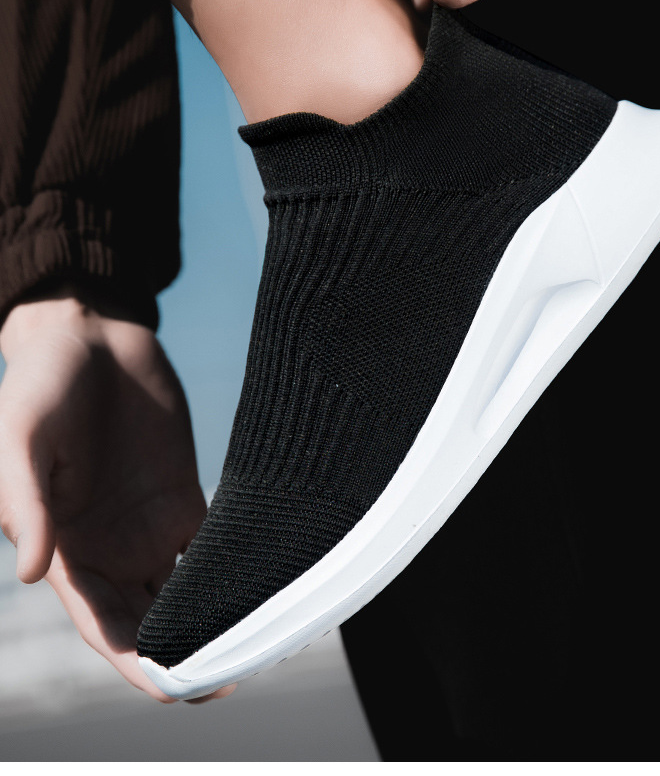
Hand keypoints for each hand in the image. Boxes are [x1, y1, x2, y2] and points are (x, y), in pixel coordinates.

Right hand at [0, 294, 234, 703]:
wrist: (87, 336)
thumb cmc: (37, 387)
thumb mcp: (20, 440)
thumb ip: (25, 504)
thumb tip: (30, 574)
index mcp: (65, 552)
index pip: (102, 625)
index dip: (135, 662)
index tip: (175, 689)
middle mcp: (110, 551)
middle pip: (151, 624)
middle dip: (184, 657)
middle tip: (233, 675)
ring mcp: (149, 526)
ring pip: (187, 595)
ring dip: (217, 622)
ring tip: (262, 641)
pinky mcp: (183, 495)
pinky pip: (212, 544)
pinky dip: (237, 568)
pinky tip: (270, 583)